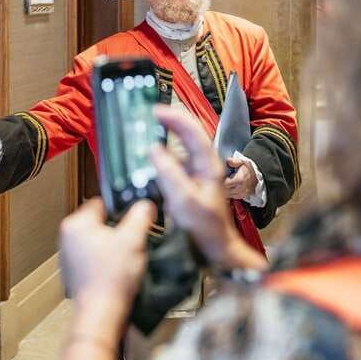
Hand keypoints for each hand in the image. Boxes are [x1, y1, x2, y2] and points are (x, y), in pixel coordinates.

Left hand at [59, 198, 155, 306]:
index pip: (101, 202)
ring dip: (113, 246)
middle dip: (118, 229)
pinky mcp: (75, 272)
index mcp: (75, 223)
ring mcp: (69, 256)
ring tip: (126, 259)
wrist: (101, 313)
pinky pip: (94, 258)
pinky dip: (106, 261)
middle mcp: (67, 237)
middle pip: (100, 222)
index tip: (134, 216)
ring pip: (98, 240)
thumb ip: (141, 214)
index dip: (121, 208)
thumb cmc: (111, 279)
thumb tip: (145, 205)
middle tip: (132, 240)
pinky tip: (117, 271)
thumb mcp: (133, 238)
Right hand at [150, 106, 266, 269]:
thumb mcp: (184, 200)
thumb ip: (169, 173)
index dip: (174, 117)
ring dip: (163, 136)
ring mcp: (196, 173)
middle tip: (146, 115)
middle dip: (168, 121)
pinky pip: (172, 161)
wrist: (215, 248)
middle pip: (186, 134)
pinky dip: (160, 154)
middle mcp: (204, 164)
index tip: (155, 111)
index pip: (192, 131)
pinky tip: (148, 156)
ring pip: (178, 146)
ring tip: (145, 130)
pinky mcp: (188, 182)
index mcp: (208, 165)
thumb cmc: (205, 228)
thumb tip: (153, 150)